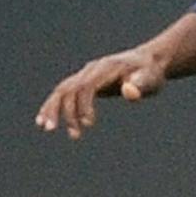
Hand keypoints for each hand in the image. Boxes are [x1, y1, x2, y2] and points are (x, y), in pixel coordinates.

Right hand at [35, 47, 168, 139]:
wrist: (147, 61)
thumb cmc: (151, 73)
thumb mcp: (151, 79)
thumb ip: (141, 85)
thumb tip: (129, 92)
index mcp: (107, 68)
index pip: (87, 86)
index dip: (84, 105)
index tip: (89, 125)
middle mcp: (92, 69)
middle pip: (70, 88)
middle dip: (66, 111)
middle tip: (74, 135)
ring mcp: (86, 73)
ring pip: (61, 90)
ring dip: (52, 109)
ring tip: (48, 129)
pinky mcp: (83, 81)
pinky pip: (63, 92)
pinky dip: (52, 105)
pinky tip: (44, 121)